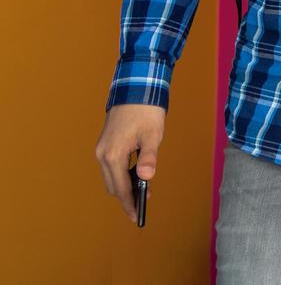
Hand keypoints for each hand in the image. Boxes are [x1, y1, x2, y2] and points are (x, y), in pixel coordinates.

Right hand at [95, 104, 165, 221]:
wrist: (136, 89)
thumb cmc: (147, 112)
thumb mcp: (152, 135)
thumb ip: (148, 157)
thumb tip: (146, 177)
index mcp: (113, 155)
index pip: (120, 188)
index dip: (130, 203)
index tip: (137, 217)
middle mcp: (102, 154)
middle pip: (113, 185)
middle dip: (126, 197)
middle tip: (143, 206)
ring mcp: (102, 149)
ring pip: (111, 177)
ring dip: (124, 186)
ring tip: (143, 192)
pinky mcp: (105, 145)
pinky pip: (112, 167)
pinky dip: (121, 175)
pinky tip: (136, 176)